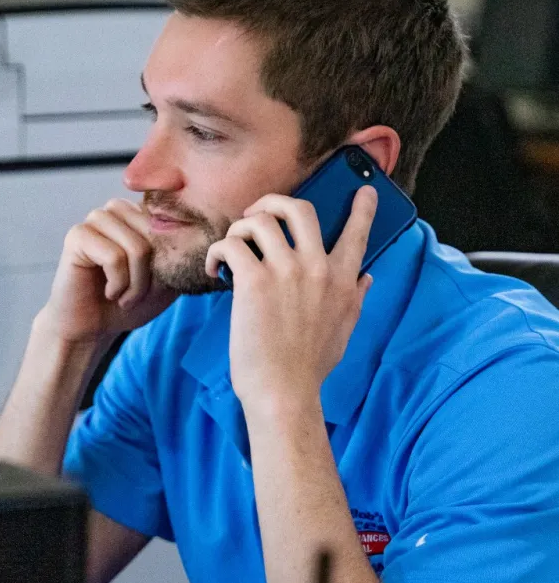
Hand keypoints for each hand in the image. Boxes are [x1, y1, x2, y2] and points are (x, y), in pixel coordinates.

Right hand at [40, 198, 176, 343]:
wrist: (94, 327)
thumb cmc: (132, 302)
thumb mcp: (169, 279)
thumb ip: (184, 256)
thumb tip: (204, 242)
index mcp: (141, 213)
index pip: (173, 223)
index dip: (171, 261)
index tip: (157, 286)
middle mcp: (119, 209)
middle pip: (157, 237)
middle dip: (153, 275)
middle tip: (138, 296)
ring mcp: (97, 218)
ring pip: (138, 248)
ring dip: (136, 284)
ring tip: (124, 297)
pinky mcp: (78, 235)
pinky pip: (114, 257)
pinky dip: (118, 284)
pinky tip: (109, 293)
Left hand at [205, 187, 376, 418]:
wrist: (284, 392)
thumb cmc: (310, 366)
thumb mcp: (344, 329)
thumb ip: (356, 298)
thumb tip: (367, 277)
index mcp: (343, 280)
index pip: (358, 234)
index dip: (363, 208)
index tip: (364, 190)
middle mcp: (318, 268)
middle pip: (299, 209)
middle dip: (273, 202)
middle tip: (258, 214)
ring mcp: (286, 272)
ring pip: (260, 221)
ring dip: (240, 228)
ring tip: (232, 246)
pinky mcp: (254, 282)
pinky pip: (232, 246)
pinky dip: (218, 252)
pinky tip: (215, 268)